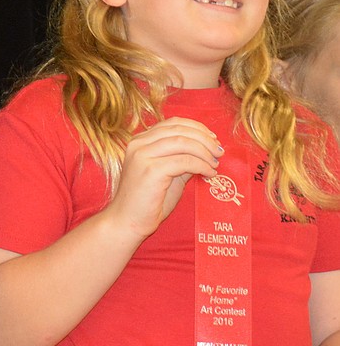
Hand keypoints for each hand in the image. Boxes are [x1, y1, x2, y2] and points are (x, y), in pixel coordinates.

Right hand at [105, 117, 222, 239]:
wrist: (127, 222)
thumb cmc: (147, 201)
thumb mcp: (167, 174)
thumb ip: (182, 159)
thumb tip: (207, 151)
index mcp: (139, 141)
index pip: (172, 123)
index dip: (196, 128)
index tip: (213, 139)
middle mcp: (138, 144)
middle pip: (179, 130)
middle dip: (204, 139)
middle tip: (219, 151)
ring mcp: (143, 156)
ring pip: (182, 142)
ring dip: (204, 151)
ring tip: (215, 163)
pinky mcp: (151, 170)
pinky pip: (184, 161)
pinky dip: (201, 165)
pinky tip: (208, 173)